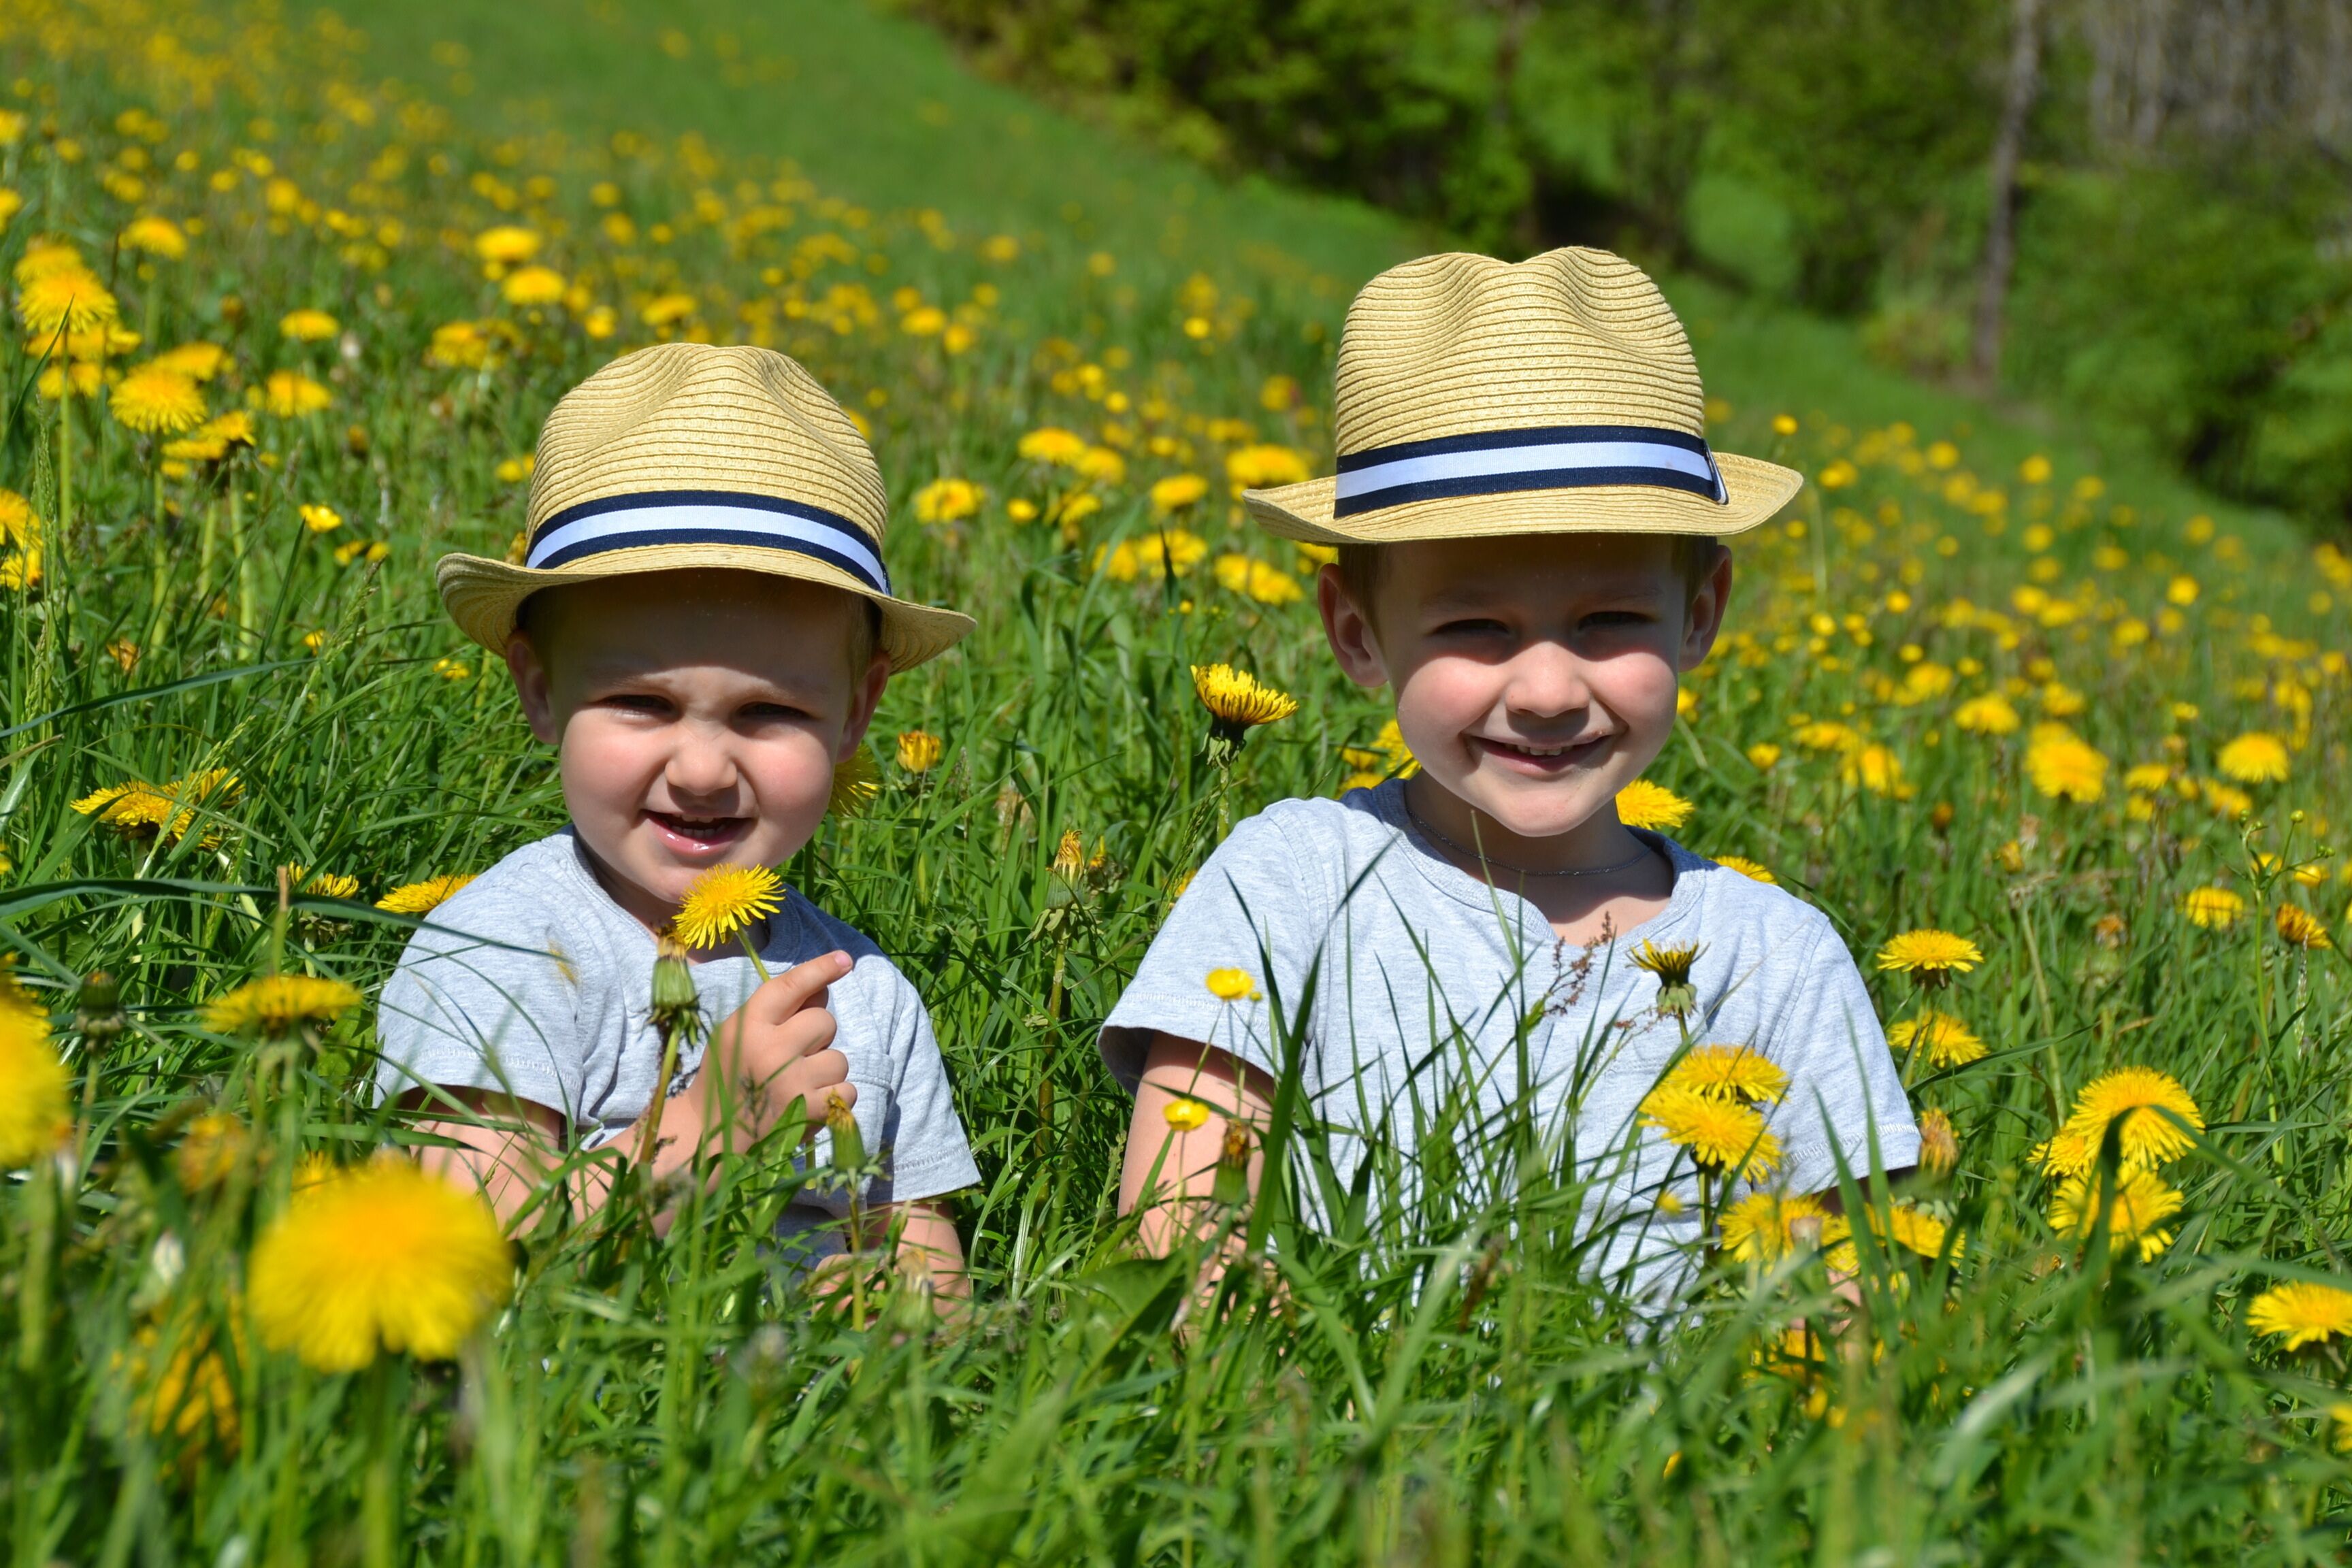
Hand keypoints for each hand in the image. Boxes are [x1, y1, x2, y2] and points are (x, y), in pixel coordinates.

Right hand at [693, 950, 856, 1142]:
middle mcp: (770, 1049)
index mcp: (747, 1025)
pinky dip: (835, 1097)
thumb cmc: (728, 1076)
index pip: (790, 986)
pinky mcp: (809, 1111)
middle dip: (817, 1037)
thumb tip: (823, 986)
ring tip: (796, 1085)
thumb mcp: (737, 1034)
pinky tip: (809, 1104)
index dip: (819, 969)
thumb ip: (776, 1010)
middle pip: (825, 1021)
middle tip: (792, 1057)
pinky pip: (847, 1089)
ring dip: (825, 1071)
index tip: (843, 960)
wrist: (710, 1135)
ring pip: (839, 1058)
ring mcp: (791, 1081)